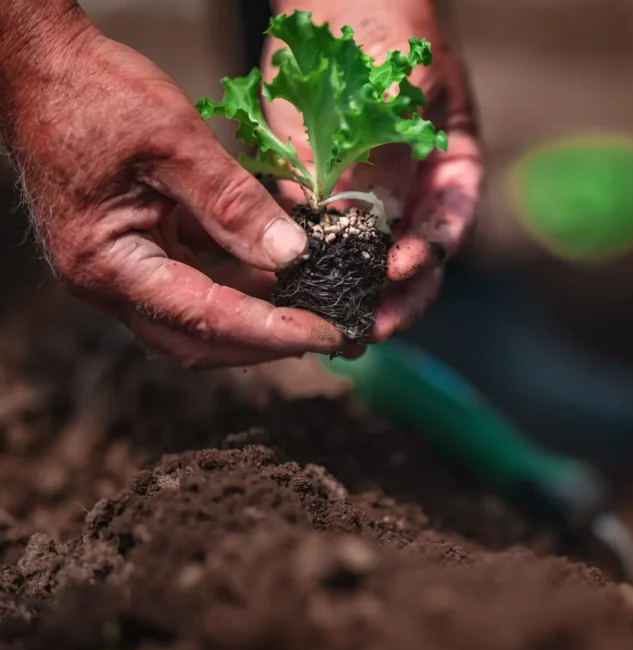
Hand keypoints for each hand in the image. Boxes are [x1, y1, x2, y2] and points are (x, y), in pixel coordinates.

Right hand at [0, 13, 346, 367]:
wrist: (40, 65)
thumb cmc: (91, 93)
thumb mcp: (172, 141)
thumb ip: (232, 202)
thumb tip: (291, 254)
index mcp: (108, 265)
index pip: (205, 318)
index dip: (272, 331)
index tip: (327, 334)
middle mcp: (109, 281)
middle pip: (200, 338)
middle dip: (268, 341)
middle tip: (331, 333)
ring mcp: (121, 268)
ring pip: (199, 315)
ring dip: (257, 312)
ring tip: (315, 301)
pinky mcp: (137, 248)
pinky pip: (194, 279)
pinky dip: (239, 278)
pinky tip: (279, 265)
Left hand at [263, 0, 482, 351]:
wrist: (334, 7)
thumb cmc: (384, 34)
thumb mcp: (395, 86)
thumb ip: (386, 153)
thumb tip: (370, 222)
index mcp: (452, 173)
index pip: (448, 227)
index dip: (427, 253)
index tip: (398, 269)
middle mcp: (414, 198)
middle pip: (411, 263)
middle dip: (389, 298)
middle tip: (362, 327)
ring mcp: (367, 202)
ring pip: (363, 264)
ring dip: (346, 296)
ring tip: (324, 326)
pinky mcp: (319, 198)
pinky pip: (316, 242)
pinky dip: (305, 269)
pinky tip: (289, 292)